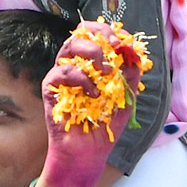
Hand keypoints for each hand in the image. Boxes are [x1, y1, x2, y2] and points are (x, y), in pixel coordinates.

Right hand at [41, 20, 141, 186]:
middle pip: (80, 33)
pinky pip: (62, 72)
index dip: (109, 32)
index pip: (95, 35)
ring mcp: (61, 75)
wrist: (87, 153)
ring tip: (106, 71)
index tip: (124, 41)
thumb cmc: (104, 126)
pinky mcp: (51, 89)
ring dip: (91, 53)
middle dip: (99, 34)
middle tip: (114, 46)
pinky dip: (81, 79)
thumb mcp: (125, 100)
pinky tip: (94, 94)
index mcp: (91, 63)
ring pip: (69, 47)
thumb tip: (135, 55)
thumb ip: (130, 78)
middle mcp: (75, 64)